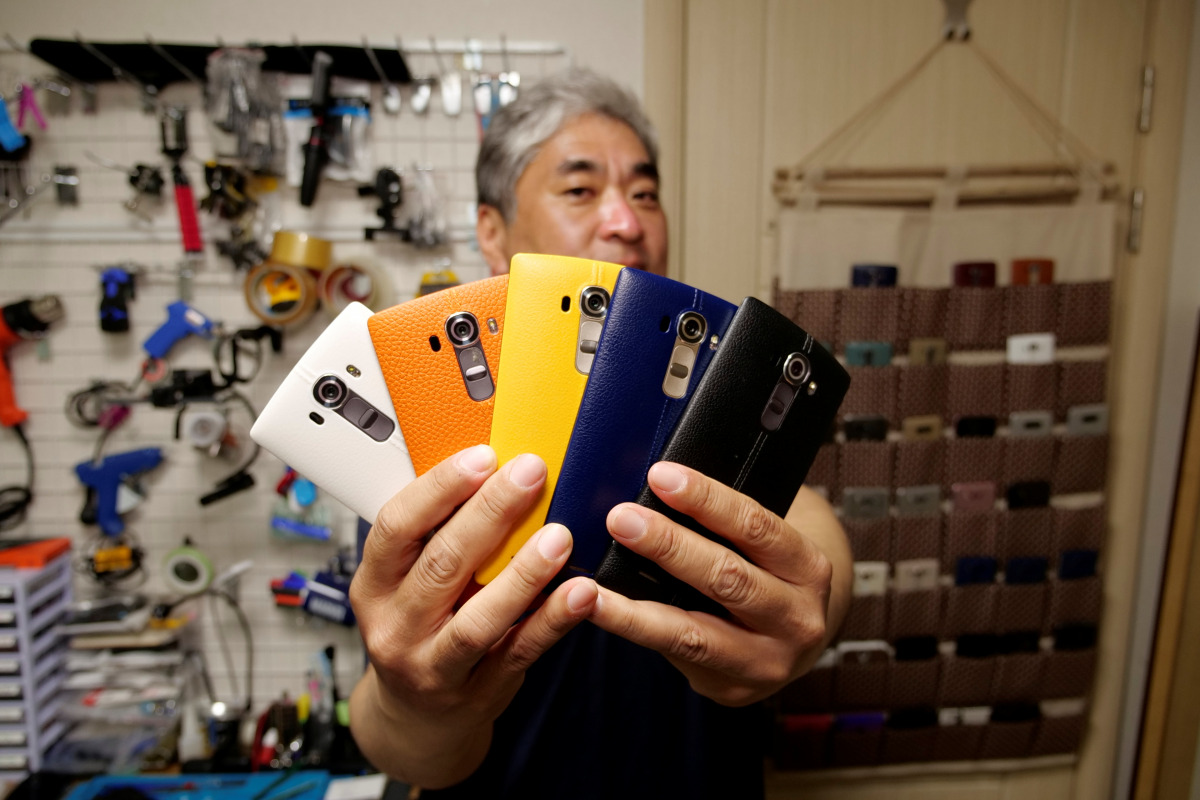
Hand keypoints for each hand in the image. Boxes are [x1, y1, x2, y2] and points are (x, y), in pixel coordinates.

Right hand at [348, 445, 598, 786]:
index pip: (396, 527)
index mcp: (373, 584)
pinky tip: (581, 592)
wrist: (417, 718)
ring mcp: (434, 665)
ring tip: (560, 536)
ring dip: (524, 574)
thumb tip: (492, 468)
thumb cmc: (418, 627)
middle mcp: (396, 626)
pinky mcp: (479, 691)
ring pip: (479, 618)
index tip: (483, 456)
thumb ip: (437, 534)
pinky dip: (552, 621)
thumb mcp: (406, 580)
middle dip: (490, 513)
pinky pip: (520, 651)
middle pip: (442, 564)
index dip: (439, 488)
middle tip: (531, 474)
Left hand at [588, 461, 849, 706]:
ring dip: (635, 609)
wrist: (797, 636)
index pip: (756, 525)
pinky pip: (676, 656)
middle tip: (622, 519)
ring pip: (693, 633)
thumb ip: (727, 522)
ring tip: (592, 586)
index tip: (662, 476)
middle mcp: (797, 619)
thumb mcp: (767, 544)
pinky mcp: (733, 688)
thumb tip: (659, 486)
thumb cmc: (770, 573)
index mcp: (808, 568)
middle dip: (668, 546)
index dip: (706, 498)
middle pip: (726, 578)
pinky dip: (635, 631)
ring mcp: (767, 661)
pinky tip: (602, 612)